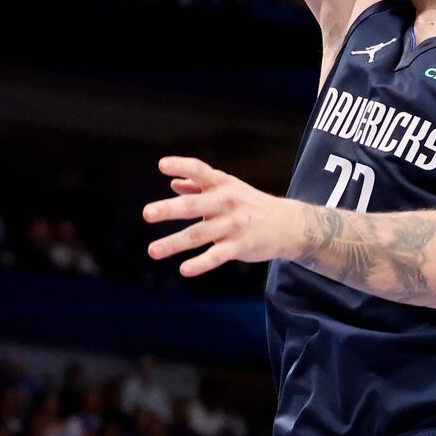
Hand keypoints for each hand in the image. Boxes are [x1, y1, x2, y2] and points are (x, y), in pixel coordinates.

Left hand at [143, 156, 299, 277]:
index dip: (181, 166)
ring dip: (174, 243)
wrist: (288, 224)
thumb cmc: (250, 203)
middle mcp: (226, 202)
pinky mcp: (240, 247)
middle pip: (194, 205)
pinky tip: (184, 269)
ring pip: (199, 234)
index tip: (161, 165)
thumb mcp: (228, 188)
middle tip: (146, 213)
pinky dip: (200, 264)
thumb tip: (173, 182)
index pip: (200, 170)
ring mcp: (233, 225)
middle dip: (169, 209)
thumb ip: (199, 185)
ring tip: (152, 251)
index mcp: (222, 185)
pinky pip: (217, 256)